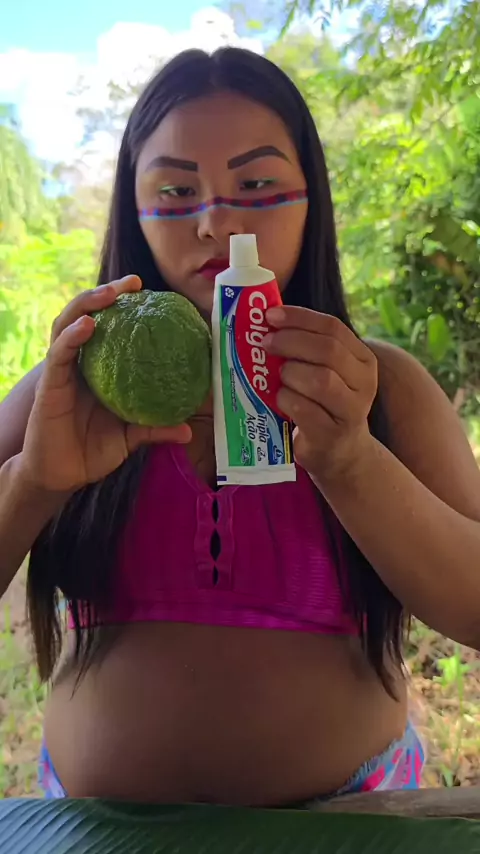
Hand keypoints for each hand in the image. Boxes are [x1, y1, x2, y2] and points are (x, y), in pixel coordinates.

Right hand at [18, 275, 191, 493]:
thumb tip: (189, 429)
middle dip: (108, 293)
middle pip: (89, 315)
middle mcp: (80, 363)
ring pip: (69, 323)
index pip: (111, 329)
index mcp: (100, 370)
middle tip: (134, 283)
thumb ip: (155, 428)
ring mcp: (63, 370)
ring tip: (110, 293)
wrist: (61, 476)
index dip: (126, 308)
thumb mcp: (130, 438)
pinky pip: (59, 353)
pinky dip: (72, 335)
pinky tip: (89, 325)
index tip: (151, 293)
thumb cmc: (92, 452)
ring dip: (88, 303)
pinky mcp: (50, 383)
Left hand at [264, 306, 377, 481]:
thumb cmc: (324, 404)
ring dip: (290, 374)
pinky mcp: (331, 436)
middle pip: (328, 351)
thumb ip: (307, 348)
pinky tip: (280, 400)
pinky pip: (304, 409)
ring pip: (320, 380)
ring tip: (278, 377)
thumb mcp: (325, 372)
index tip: (271, 315)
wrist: (341, 453)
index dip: (300, 317)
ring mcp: (351, 412)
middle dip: (291, 342)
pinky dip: (286, 400)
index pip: (333, 328)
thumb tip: (267, 319)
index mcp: (363, 360)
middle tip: (265, 342)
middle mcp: (364, 384)